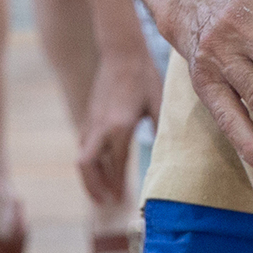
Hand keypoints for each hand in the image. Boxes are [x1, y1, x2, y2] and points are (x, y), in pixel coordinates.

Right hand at [77, 48, 162, 204]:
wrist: (121, 50)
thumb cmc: (144, 74)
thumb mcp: (158, 102)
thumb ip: (161, 129)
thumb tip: (169, 154)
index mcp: (120, 126)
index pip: (116, 165)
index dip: (118, 184)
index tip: (122, 199)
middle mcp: (100, 126)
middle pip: (87, 166)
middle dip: (94, 187)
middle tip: (105, 202)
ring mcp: (91, 121)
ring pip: (82, 157)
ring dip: (89, 177)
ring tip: (101, 192)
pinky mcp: (89, 115)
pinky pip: (83, 145)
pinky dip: (88, 161)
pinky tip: (100, 166)